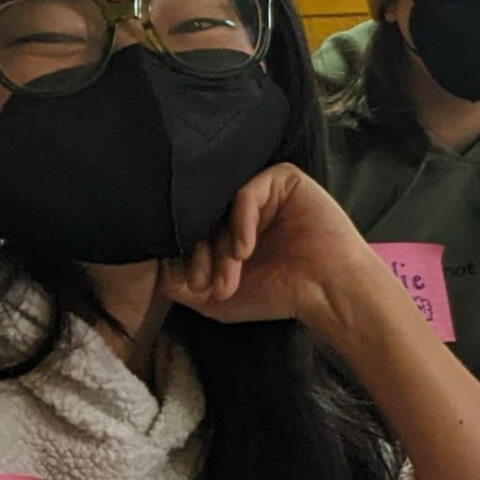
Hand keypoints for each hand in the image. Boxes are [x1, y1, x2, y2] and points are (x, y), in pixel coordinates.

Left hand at [162, 163, 387, 335]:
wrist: (328, 289)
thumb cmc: (279, 295)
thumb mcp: (214, 299)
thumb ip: (178, 282)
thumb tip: (151, 263)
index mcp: (227, 231)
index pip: (193, 230)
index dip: (188, 257)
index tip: (198, 286)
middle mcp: (242, 208)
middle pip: (204, 217)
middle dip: (204, 254)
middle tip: (213, 283)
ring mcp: (262, 193)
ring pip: (223, 206)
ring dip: (222, 244)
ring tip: (234, 273)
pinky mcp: (283, 180)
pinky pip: (246, 192)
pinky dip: (241, 221)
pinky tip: (247, 248)